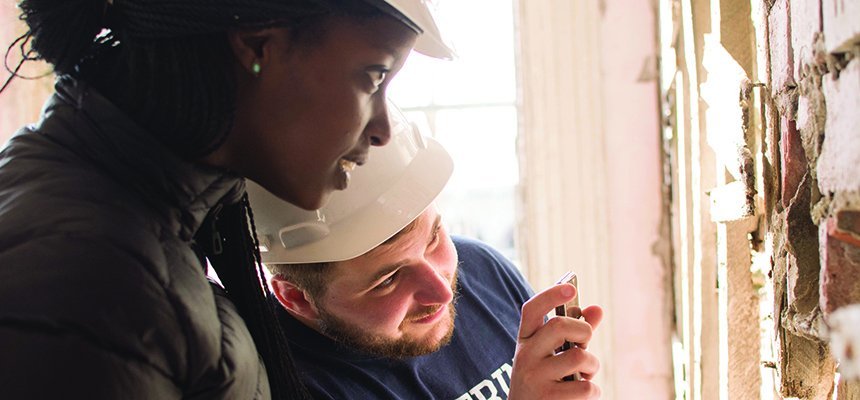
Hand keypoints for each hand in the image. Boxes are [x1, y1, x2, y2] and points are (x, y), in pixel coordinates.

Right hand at [508, 283, 602, 399]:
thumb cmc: (545, 383)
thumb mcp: (553, 356)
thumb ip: (574, 333)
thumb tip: (596, 309)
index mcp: (525, 341)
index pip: (531, 309)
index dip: (550, 295)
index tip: (570, 288)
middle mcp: (524, 356)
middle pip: (559, 325)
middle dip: (583, 331)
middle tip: (585, 343)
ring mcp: (534, 378)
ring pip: (578, 357)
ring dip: (592, 365)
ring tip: (585, 375)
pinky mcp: (547, 399)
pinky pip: (585, 387)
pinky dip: (593, 391)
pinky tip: (582, 395)